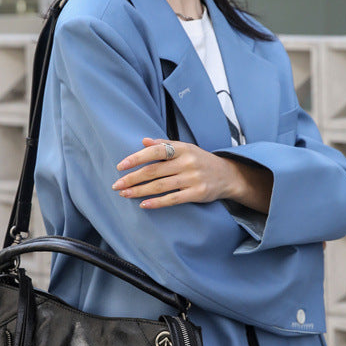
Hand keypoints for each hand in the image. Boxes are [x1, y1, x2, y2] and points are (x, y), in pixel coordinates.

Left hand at [112, 137, 271, 211]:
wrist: (228, 175)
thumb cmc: (200, 160)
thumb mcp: (185, 148)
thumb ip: (164, 144)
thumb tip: (143, 141)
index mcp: (182, 148)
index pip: (155, 151)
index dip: (136, 158)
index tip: (120, 166)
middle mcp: (187, 161)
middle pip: (154, 170)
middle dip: (132, 178)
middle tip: (117, 185)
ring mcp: (193, 178)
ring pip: (160, 186)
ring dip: (139, 191)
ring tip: (125, 194)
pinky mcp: (197, 193)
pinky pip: (172, 199)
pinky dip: (156, 202)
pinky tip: (143, 204)